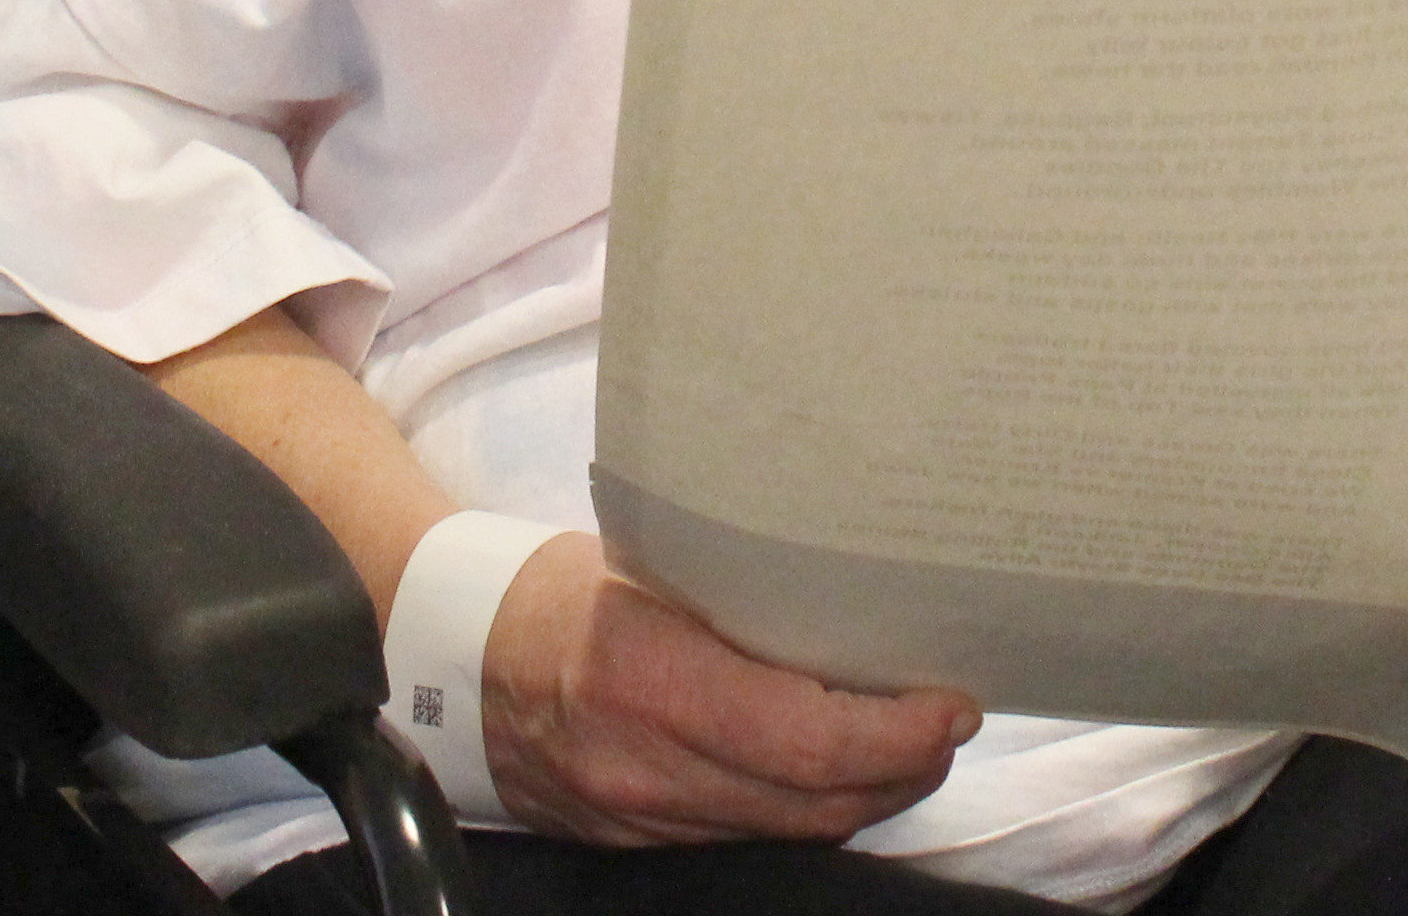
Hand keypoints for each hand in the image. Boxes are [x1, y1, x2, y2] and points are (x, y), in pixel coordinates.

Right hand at [479, 533, 977, 846]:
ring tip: (908, 745)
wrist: (457, 659)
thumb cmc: (560, 591)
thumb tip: (864, 598)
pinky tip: (835, 770)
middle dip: (904, 770)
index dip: (898, 736)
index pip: (809, 742)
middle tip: (948, 723)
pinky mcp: (639, 843)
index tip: (950, 704)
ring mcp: (640, 817)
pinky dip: (808, 808)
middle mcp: (647, 766)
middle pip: (816, 803)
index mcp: (650, 678)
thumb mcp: (653, 564)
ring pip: (793, 832)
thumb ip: (747, 594)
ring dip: (866, 795)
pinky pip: (750, 837)